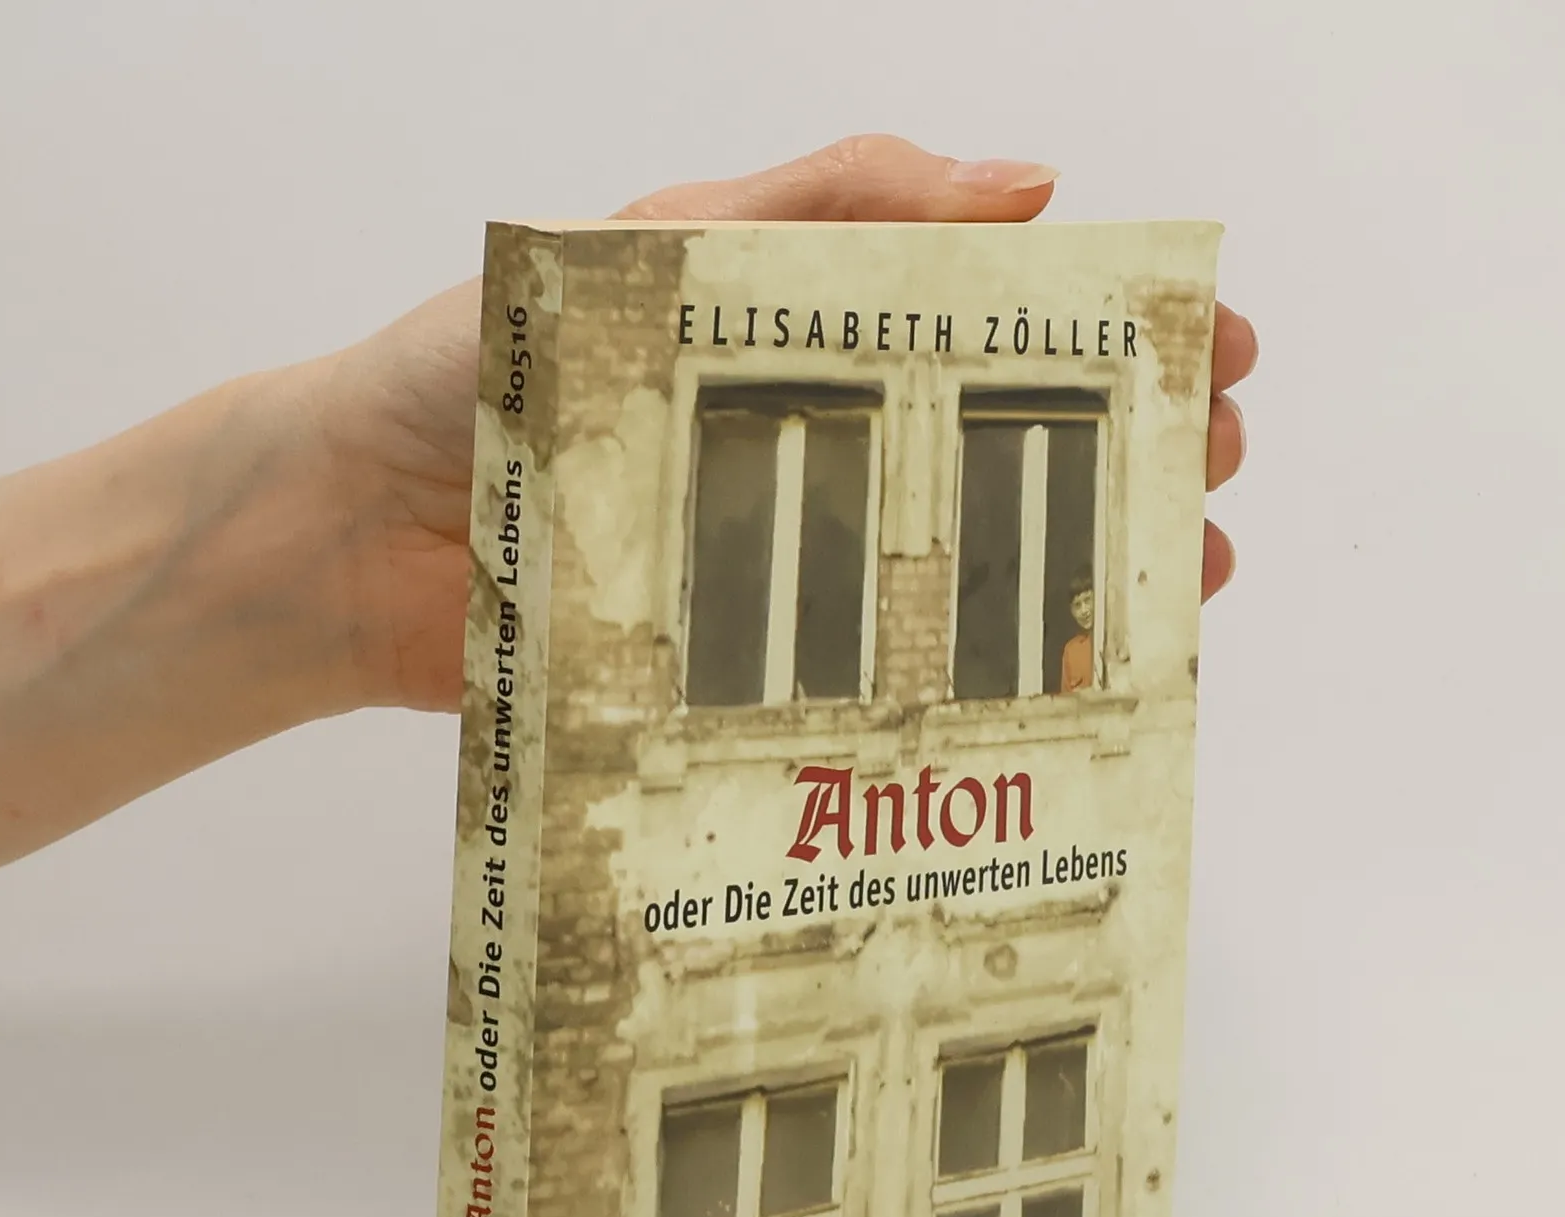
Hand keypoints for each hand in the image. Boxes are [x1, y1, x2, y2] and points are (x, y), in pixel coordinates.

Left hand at [308, 135, 1255, 712]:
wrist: (344, 538)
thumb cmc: (464, 370)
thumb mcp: (646, 252)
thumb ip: (818, 209)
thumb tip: (1020, 186)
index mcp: (794, 331)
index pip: (991, 316)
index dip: (1115, 326)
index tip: (1216, 343)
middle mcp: (803, 446)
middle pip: (1002, 442)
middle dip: (1130, 449)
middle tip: (1219, 465)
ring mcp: (778, 562)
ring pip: (964, 562)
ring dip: (1081, 569)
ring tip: (1179, 582)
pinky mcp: (739, 666)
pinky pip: (874, 668)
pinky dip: (969, 673)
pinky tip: (1050, 683)